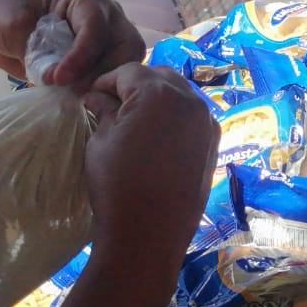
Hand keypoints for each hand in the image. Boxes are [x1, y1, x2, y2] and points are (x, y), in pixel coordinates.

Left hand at [0, 0, 144, 94]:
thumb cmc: (1, 11)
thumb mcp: (12, 24)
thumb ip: (38, 50)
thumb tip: (57, 79)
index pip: (96, 27)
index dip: (81, 56)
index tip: (57, 78)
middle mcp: (103, 14)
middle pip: (126, 45)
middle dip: (104, 71)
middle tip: (74, 92)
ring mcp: (104, 37)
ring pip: (126, 62)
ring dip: (104, 83)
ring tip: (74, 96)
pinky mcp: (97, 59)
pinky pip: (111, 77)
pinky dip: (99, 90)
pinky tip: (76, 99)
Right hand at [81, 64, 218, 249]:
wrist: (148, 235)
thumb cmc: (116, 185)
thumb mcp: (101, 142)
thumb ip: (104, 110)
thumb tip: (98, 97)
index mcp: (158, 94)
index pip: (129, 71)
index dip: (107, 80)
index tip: (92, 94)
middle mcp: (189, 99)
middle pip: (159, 76)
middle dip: (135, 84)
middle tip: (114, 103)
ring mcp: (206, 121)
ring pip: (180, 93)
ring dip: (158, 98)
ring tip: (136, 118)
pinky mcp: (214, 141)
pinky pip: (193, 115)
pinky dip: (176, 116)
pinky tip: (158, 135)